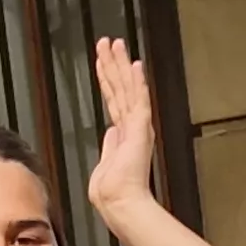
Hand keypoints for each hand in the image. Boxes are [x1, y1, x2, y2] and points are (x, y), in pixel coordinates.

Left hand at [83, 38, 160, 222]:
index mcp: (122, 135)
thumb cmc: (110, 194)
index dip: (108, 80)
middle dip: (113, 64)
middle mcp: (132, 127)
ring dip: (120, 64)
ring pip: (128, 88)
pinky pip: (139, 99)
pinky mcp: (141, 129)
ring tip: (115, 43)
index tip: (103, 62)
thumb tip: (110, 132)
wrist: (119, 203)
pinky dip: (137, 82)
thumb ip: (109, 146)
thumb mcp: (104, 164)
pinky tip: (135, 64)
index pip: (114, 100)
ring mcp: (138, 126)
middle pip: (121, 88)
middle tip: (108, 42)